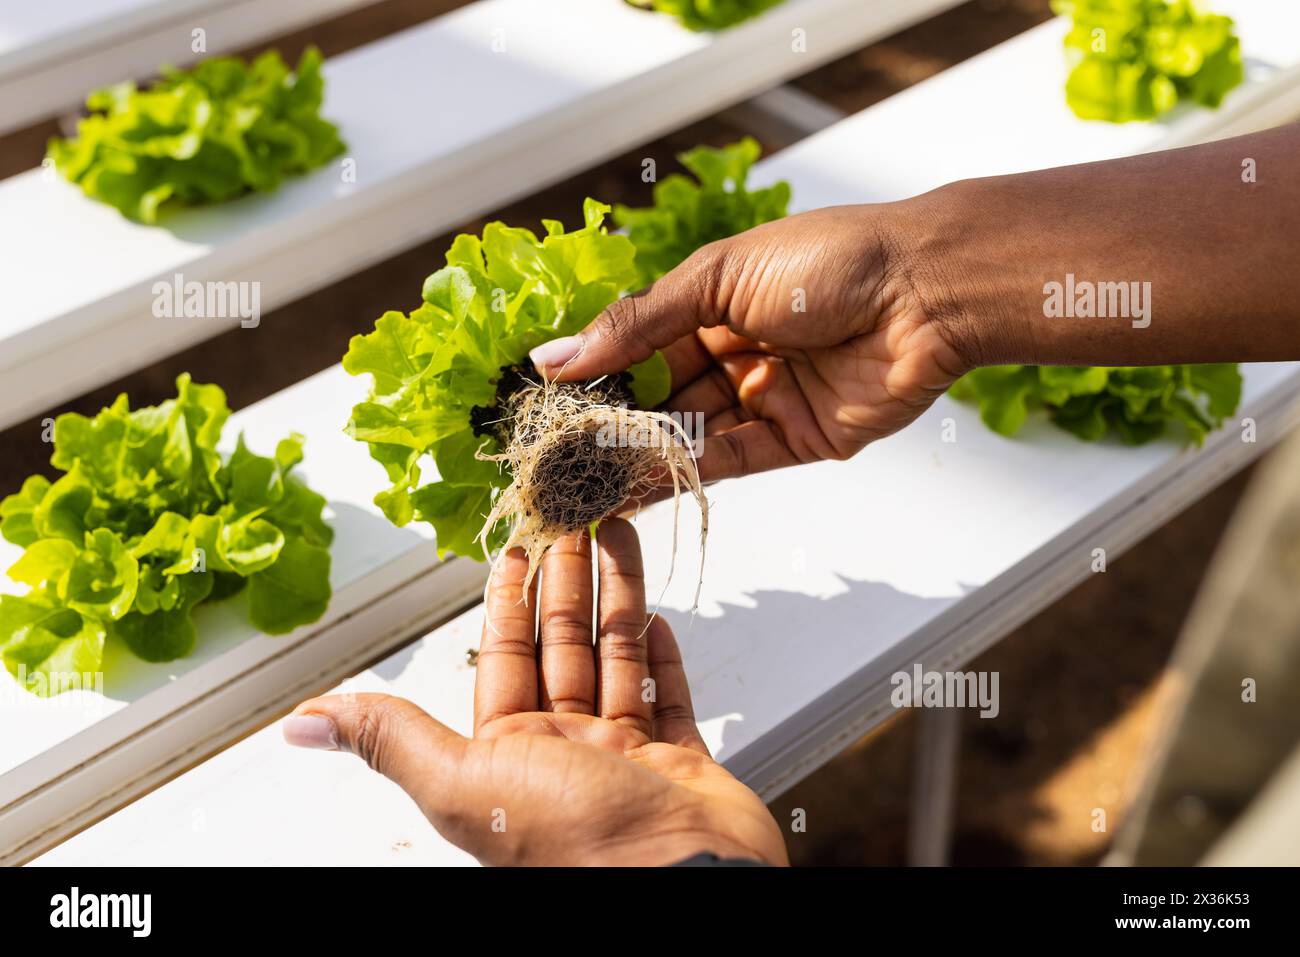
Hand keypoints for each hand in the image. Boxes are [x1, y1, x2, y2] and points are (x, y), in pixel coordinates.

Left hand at [284, 519, 787, 866]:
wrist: (681, 878)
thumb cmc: (573, 841)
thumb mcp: (463, 779)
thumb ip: (391, 739)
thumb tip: (303, 724)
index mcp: (512, 752)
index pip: (506, 656)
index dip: (508, 599)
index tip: (515, 548)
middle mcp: (567, 749)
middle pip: (563, 646)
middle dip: (566, 581)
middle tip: (572, 521)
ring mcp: (626, 754)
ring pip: (618, 658)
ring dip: (617, 597)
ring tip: (619, 537)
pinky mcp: (680, 762)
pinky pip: (668, 698)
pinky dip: (663, 660)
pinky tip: (657, 619)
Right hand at [529, 204, 968, 482]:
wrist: (925, 291)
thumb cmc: (828, 260)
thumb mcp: (717, 278)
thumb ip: (638, 325)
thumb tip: (557, 356)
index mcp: (715, 303)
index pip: (640, 345)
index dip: (597, 372)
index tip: (546, 400)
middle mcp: (736, 352)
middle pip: (661, 396)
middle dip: (613, 423)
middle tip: (557, 452)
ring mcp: (766, 398)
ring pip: (690, 435)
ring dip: (640, 456)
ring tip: (584, 478)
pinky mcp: (797, 440)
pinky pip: (730, 462)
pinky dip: (685, 474)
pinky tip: (637, 485)